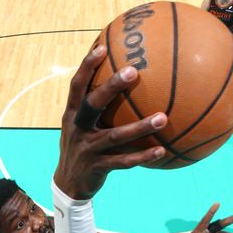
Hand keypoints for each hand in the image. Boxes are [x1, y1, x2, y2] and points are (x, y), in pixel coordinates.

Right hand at [53, 45, 166, 199]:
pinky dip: (143, 156)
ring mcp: (87, 149)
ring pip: (115, 136)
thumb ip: (95, 107)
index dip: (87, 66)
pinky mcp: (98, 168)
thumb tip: (119, 82)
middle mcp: (78, 129)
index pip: (77, 86)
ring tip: (163, 117)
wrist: (68, 185)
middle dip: (110, 86)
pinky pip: (124, 161)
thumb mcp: (81, 126)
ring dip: (140, 126)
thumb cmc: (83, 148)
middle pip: (92, 104)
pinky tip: (162, 150)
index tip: (101, 47)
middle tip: (133, 71)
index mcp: (72, 115)